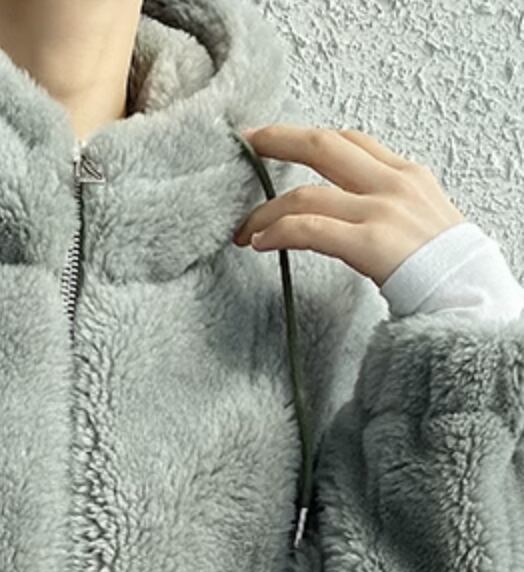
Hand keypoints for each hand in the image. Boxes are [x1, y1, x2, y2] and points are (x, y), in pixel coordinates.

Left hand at [232, 123, 465, 288]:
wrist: (468, 294)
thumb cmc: (441, 266)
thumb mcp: (421, 215)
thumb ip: (386, 201)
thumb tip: (347, 203)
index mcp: (406, 175)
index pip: (351, 141)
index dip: (308, 136)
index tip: (275, 138)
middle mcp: (392, 185)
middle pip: (324, 147)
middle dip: (278, 141)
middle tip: (246, 145)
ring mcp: (381, 212)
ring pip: (305, 196)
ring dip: (265, 212)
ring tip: (244, 229)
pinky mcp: (369, 244)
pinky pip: (308, 229)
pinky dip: (277, 232)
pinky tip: (260, 242)